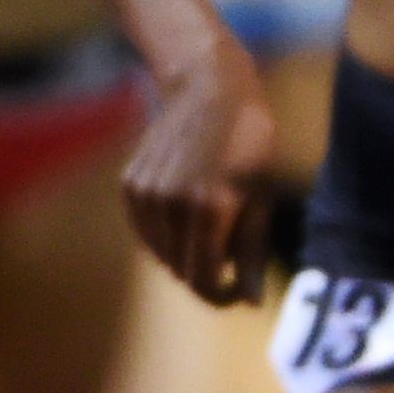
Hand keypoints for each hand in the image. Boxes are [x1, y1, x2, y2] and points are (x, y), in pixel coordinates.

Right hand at [121, 50, 283, 304]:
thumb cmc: (250, 144)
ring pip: (161, 255)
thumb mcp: (262, 197)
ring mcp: (146, 195)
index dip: (221, 296)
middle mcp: (172, 205)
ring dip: (185, 255)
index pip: (204, 280)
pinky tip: (187, 216)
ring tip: (211, 231)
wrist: (210, 90)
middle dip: (206, 275)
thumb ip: (252, 252)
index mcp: (209, 210)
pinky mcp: (131, 186)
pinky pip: (146, 233)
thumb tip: (250, 303)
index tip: (235, 293)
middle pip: (181, 271)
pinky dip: (165, 236)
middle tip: (229, 262)